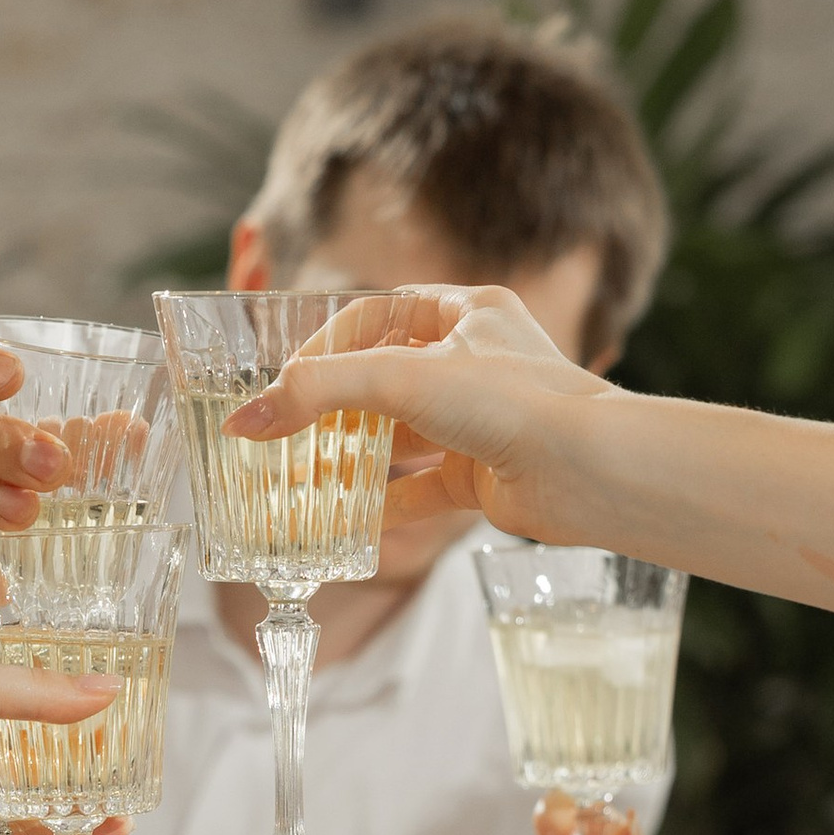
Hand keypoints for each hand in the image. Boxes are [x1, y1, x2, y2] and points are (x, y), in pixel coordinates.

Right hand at [221, 284, 631, 545]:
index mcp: (468, 312)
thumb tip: (244, 421)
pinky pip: (421, 487)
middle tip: (284, 434)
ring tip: (300, 479)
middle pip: (384, 378)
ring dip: (352, 457)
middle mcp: (476, 361)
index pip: (376, 315)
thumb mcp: (403, 379)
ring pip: (400, 435)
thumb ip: (318, 394)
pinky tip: (344, 522)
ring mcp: (480, 420)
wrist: (589, 472)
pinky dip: (383, 503)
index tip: (284, 385)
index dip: (324, 347)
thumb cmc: (514, 402)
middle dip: (332, 408)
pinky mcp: (484, 474)